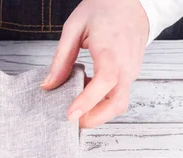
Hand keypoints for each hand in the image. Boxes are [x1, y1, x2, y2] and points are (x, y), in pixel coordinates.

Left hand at [41, 0, 148, 127]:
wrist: (134, 2)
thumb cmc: (104, 9)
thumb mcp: (74, 27)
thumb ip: (61, 59)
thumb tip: (48, 85)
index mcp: (111, 49)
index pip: (104, 81)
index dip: (87, 100)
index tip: (70, 115)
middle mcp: (126, 64)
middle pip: (116, 102)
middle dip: (94, 118)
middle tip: (71, 121)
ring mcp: (132, 71)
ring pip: (119, 103)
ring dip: (98, 112)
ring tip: (76, 104)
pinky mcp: (131, 74)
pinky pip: (118, 95)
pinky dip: (102, 102)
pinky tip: (86, 92)